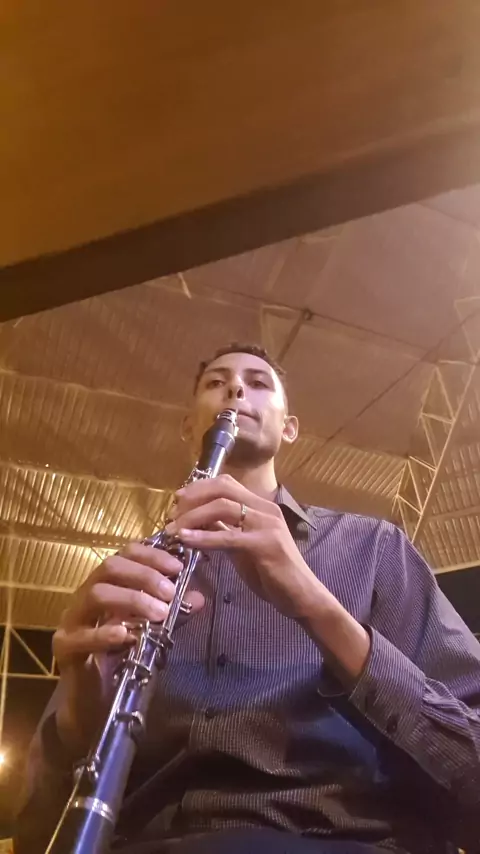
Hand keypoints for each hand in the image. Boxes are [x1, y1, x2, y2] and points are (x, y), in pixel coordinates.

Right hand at [53, 543, 203, 752]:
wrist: (96, 699)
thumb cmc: (123, 656)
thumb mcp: (152, 629)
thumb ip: (171, 612)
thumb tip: (200, 598)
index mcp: (107, 584)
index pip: (125, 554)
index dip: (152, 556)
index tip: (177, 567)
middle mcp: (86, 594)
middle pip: (109, 567)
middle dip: (144, 576)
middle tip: (170, 594)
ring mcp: (72, 619)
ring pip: (95, 594)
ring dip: (131, 599)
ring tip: (159, 614)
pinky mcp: (64, 647)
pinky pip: (82, 635)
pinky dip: (106, 633)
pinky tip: (127, 636)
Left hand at [166, 474, 327, 619]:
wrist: (301, 596)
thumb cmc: (273, 573)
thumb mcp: (243, 546)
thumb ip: (225, 530)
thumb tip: (199, 520)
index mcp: (260, 506)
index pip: (226, 484)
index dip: (199, 488)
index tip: (177, 500)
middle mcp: (265, 509)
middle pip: (222, 488)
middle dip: (192, 498)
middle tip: (171, 514)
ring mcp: (267, 524)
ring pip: (223, 507)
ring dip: (193, 516)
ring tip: (173, 530)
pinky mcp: (265, 544)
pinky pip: (228, 536)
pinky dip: (204, 536)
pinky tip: (186, 540)